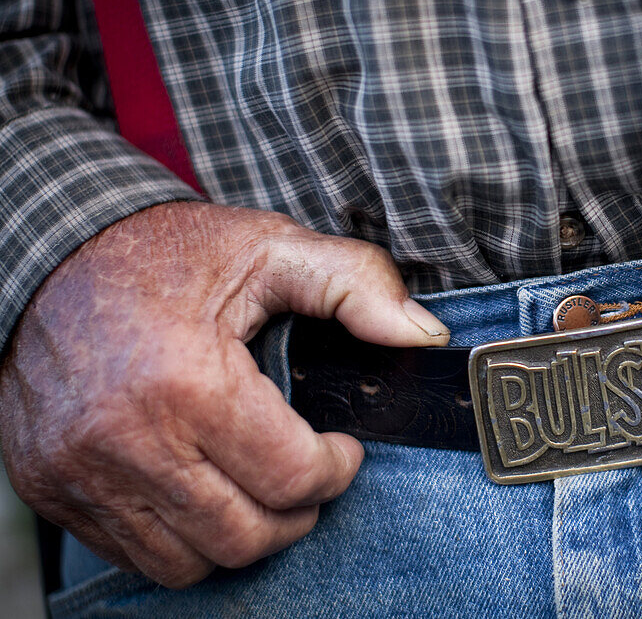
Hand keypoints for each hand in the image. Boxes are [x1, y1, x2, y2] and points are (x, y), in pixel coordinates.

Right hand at [0, 202, 448, 587]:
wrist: (50, 255)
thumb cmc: (165, 252)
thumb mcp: (271, 247)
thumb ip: (356, 285)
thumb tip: (423, 334)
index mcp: (186, 382)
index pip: (291, 478)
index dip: (337, 468)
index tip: (343, 448)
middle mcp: (124, 440)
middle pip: (245, 535)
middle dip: (299, 512)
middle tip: (310, 473)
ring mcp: (79, 474)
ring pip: (190, 562)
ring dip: (244, 534)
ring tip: (262, 486)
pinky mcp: (52, 490)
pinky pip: (134, 556)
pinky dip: (184, 538)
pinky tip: (206, 490)